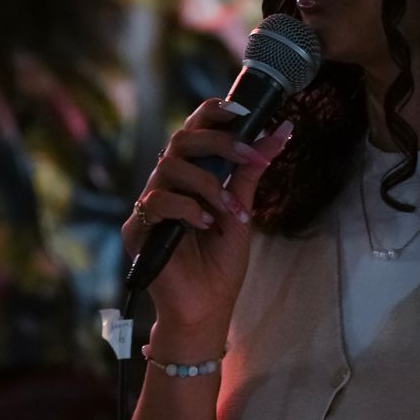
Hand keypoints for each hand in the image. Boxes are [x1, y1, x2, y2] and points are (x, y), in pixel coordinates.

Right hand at [124, 102, 292, 332]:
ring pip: (170, 166)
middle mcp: (167, 184)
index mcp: (190, 176)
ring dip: (208, 184)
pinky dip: (187, 208)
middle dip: (219, 143)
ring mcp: (150, 205)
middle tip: (250, 158)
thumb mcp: (242, 211)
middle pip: (181, 139)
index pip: (194, 130)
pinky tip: (205, 224)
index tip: (243, 113)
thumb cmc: (221, 262)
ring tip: (230, 210)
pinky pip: (157, 201)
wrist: (207, 307)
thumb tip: (282, 131)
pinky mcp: (138, 228)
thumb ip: (252, 172)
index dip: (213, 114)